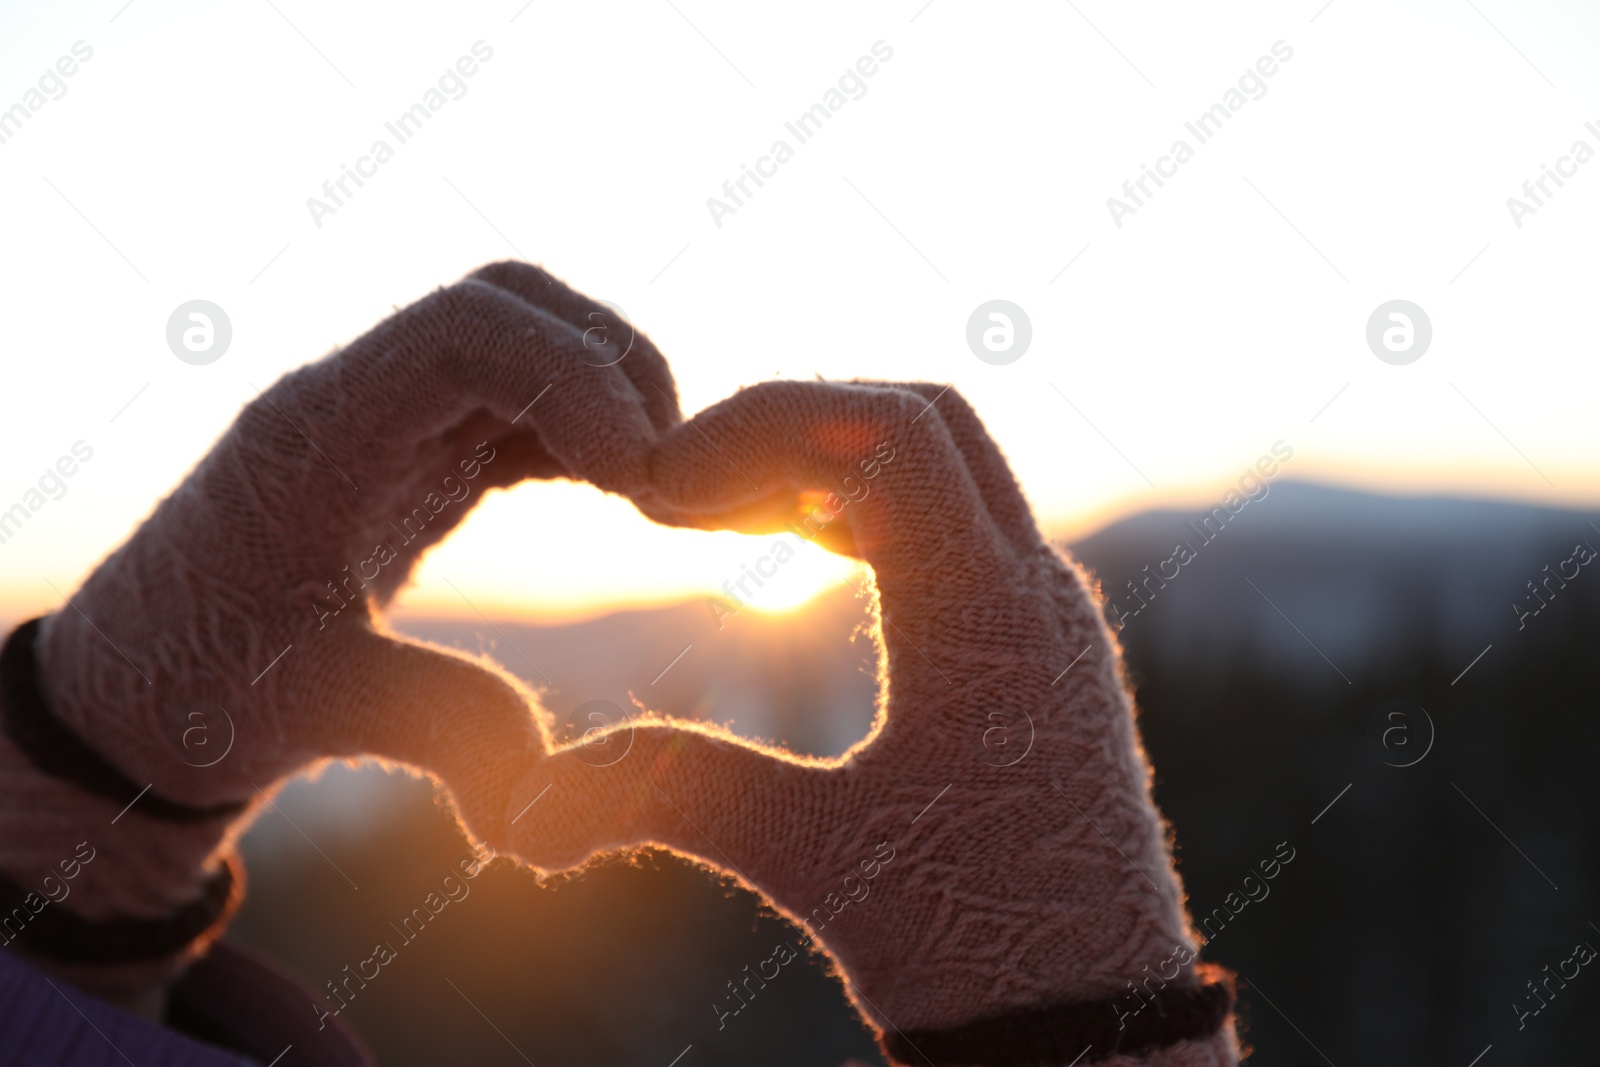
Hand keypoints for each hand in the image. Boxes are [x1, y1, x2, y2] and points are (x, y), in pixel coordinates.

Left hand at [4, 262, 676, 983]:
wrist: (141, 690)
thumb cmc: (202, 691)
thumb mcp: (313, 712)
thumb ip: (437, 727)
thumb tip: (545, 782)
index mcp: (319, 433)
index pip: (462, 331)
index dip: (573, 374)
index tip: (643, 469)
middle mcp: (356, 401)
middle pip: (507, 306)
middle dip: (609, 367)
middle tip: (671, 473)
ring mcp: (389, 422)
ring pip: (522, 342)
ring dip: (607, 392)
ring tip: (663, 485)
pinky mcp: (414, 456)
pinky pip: (517, 403)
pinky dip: (585, 429)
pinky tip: (626, 492)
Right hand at [507, 380, 1238, 1065]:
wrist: (1098, 1030)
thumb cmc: (974, 949)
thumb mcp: (810, 857)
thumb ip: (669, 795)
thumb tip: (524, 802)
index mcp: (986, 614)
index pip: (885, 429)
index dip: (759, 424)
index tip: (663, 491)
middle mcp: (1038, 593)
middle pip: (922, 424)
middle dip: (794, 428)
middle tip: (686, 490)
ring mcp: (1052, 621)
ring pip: (948, 476)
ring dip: (833, 471)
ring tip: (720, 518)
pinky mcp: (1045, 656)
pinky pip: (964, 534)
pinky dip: (877, 519)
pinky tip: (801, 559)